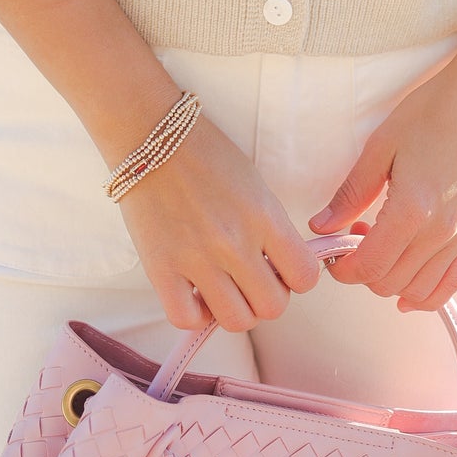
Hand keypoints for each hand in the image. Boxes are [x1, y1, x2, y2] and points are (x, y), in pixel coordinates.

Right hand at [116, 114, 321, 332]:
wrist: (152, 135)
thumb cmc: (206, 154)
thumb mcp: (255, 185)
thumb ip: (271, 228)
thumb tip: (281, 269)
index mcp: (264, 216)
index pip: (304, 275)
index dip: (296, 277)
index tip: (282, 268)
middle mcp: (234, 242)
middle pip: (272, 307)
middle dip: (267, 296)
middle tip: (251, 277)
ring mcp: (196, 258)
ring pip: (236, 321)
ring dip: (234, 308)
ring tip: (223, 286)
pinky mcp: (161, 269)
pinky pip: (187, 320)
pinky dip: (195, 314)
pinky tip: (195, 292)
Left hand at [307, 57, 456, 311]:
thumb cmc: (431, 113)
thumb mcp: (381, 146)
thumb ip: (351, 192)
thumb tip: (322, 226)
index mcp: (413, 208)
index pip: (370, 266)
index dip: (343, 269)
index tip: (331, 254)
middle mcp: (441, 231)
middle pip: (391, 283)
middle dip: (362, 271)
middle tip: (352, 238)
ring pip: (418, 290)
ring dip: (390, 281)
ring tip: (380, 246)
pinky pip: (452, 285)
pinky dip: (427, 296)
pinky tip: (408, 291)